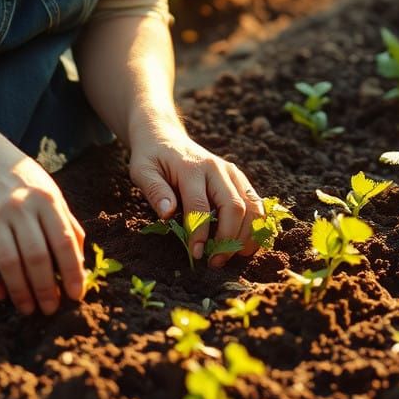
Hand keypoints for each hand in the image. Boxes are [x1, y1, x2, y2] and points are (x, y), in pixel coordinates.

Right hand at [0, 134, 85, 314]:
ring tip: (28, 308)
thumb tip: (81, 263)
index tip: (76, 295)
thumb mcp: (50, 192)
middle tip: (50, 308)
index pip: (63, 241)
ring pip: (9, 263)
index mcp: (45, 199)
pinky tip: (0, 294)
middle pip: (36, 257)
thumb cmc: (22, 181)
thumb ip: (66, 223)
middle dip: (46, 289)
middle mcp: (19, 207)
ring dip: (20, 292)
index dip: (72, 272)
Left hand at [128, 123, 261, 267]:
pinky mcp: (239, 179)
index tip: (195, 255)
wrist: (165, 136)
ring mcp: (232, 172)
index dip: (200, 234)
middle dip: (228, 239)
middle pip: (234, 206)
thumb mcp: (142, 170)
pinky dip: (256, 227)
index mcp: (191, 167)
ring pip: (252, 206)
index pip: (200, 205)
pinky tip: (245, 245)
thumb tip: (167, 214)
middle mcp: (217, 168)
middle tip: (215, 262)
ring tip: (232, 256)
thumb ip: (154, 191)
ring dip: (246, 236)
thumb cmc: (152, 158)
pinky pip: (257, 204)